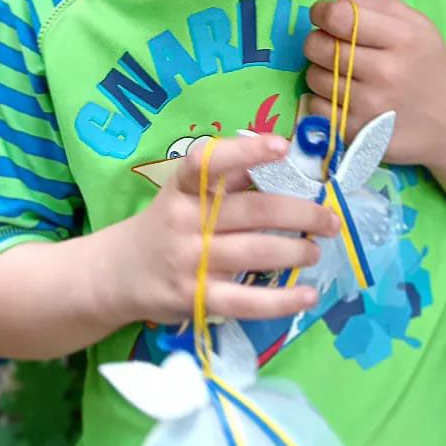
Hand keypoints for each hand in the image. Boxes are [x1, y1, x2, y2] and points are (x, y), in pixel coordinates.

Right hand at [114, 133, 339, 325]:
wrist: (116, 273)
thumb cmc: (166, 224)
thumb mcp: (184, 194)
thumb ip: (226, 180)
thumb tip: (286, 164)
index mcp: (184, 186)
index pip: (210, 161)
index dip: (246, 152)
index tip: (282, 145)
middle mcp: (186, 219)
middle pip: (253, 211)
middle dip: (301, 214)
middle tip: (330, 220)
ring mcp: (190, 260)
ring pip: (256, 252)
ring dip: (296, 251)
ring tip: (316, 251)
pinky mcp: (196, 298)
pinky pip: (246, 301)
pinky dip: (282, 300)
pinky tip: (308, 295)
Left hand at [305, 0, 445, 171]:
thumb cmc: (429, 66)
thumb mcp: (417, 25)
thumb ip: (379, 3)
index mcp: (402, 38)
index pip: (340, 17)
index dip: (322, 11)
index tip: (324, 15)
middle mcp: (386, 72)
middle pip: (320, 46)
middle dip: (317, 40)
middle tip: (330, 44)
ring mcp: (371, 106)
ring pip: (314, 77)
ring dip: (320, 70)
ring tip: (340, 72)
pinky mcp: (359, 134)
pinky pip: (316, 107)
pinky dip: (320, 99)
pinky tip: (340, 96)